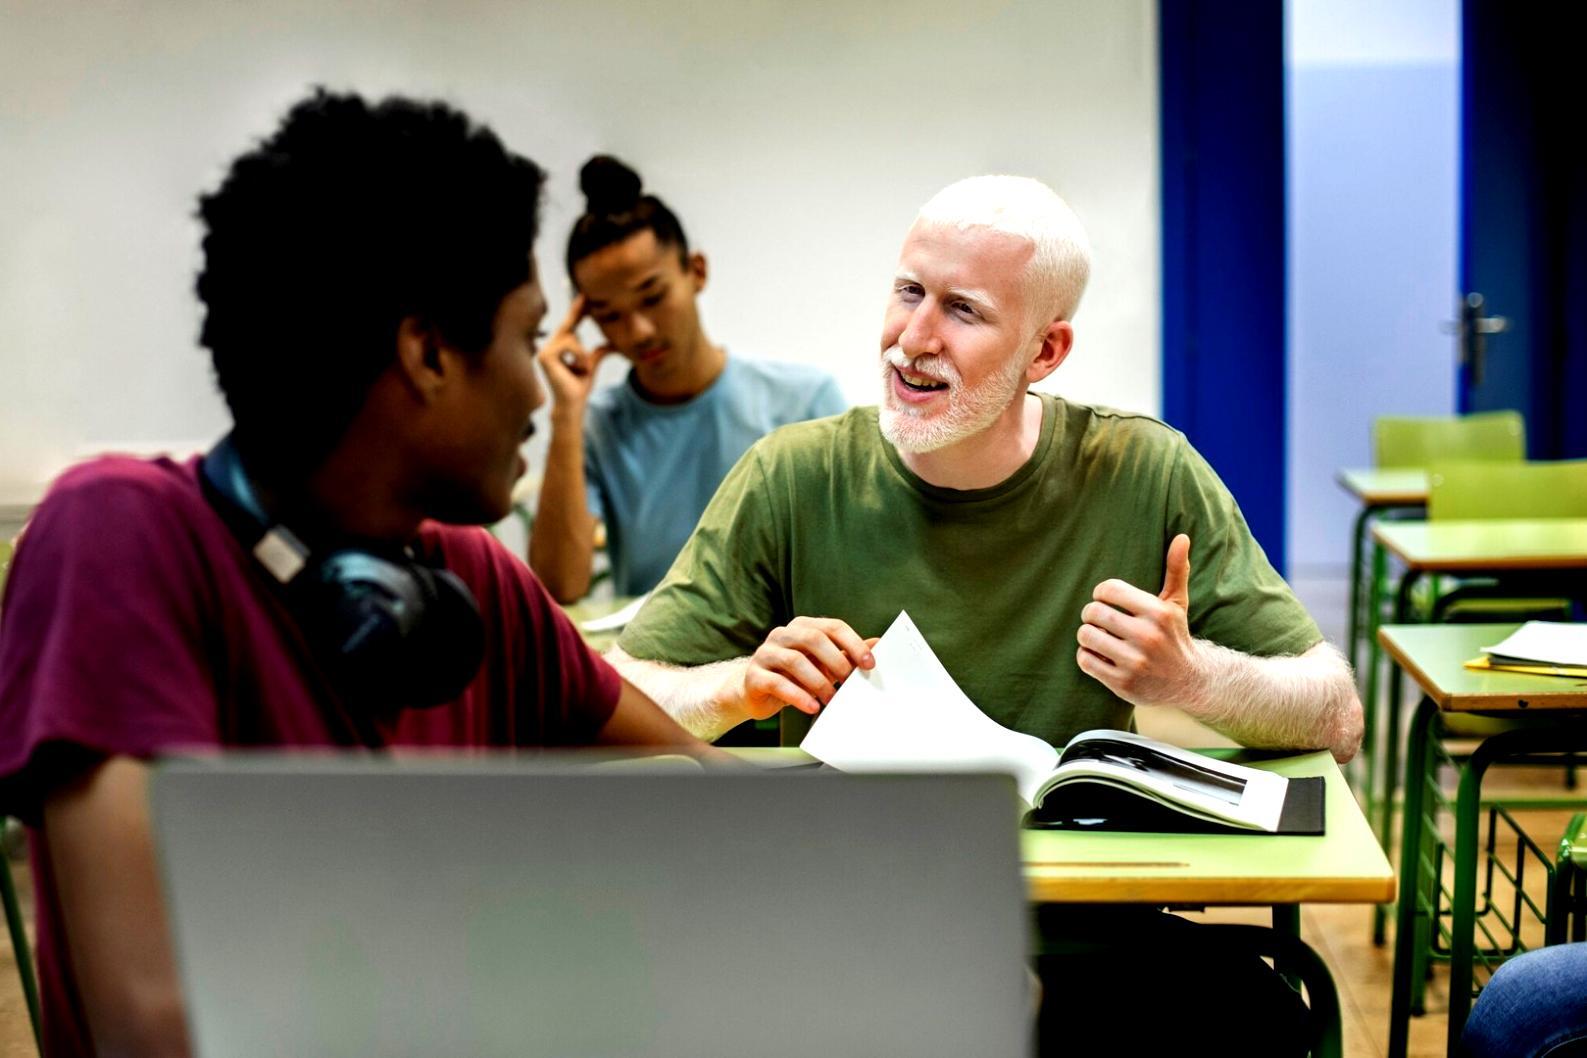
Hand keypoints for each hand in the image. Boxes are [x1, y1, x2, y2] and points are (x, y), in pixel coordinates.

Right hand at [536, 294, 611, 409]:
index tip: (584, 296)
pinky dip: (579, 358)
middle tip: (586, 294)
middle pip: (568, 324)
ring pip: (572, 338)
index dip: (578, 310)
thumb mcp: (592, 364)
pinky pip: (570, 346)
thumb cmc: (579, 387)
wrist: (573, 403)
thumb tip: (612, 344)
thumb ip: (599, 352)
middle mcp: (550, 346)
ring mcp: (546, 350)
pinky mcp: (546, 356)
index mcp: (560, 347)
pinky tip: (576, 369)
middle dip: (578, 310)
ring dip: (583, 355)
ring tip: (582, 369)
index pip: (570, 325)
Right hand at [718, 617, 876, 720]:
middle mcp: (782, 634)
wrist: (755, 690)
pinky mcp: (755, 675)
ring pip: (795, 660)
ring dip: (818, 682)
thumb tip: (878, 643)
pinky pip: (777, 683)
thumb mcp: (822, 663)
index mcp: (802, 626)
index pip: (832, 627)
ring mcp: (766, 653)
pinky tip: (812, 707)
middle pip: (813, 639)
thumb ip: (846, 653)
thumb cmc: (794, 675)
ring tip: (831, 699)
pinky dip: (798, 696)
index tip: (869, 664)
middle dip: (836, 661)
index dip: (853, 643)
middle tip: (849, 682)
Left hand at [1075, 534, 1208, 711]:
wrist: (1187, 682)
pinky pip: (1085, 660)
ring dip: (1087, 635)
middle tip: (1098, 619)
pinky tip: (1099, 655)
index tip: (1106, 600)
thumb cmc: (1175, 635)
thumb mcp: (1177, 603)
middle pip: (1093, 612)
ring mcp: (1135, 662)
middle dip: (1091, 614)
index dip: (1101, 593)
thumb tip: (1182, 537)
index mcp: (1158, 612)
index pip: (1109, 590)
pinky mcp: (1122, 683)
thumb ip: (1176, 570)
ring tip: (1099, 636)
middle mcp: (1147, 637)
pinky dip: (1086, 656)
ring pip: (1086, 636)